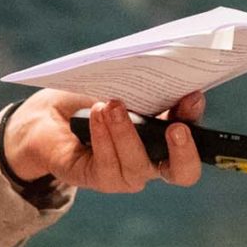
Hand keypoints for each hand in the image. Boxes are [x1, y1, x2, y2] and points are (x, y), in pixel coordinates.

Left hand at [4, 90, 206, 193]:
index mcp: (167, 137)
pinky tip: (97, 116)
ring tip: (112, 105)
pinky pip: (107, 165)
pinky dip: (103, 138)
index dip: (196, 120)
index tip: (192, 96)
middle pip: (183, 172)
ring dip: (126, 133)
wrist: (50, 116)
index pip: (195, 138)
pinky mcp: (99, 179)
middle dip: (183, 152)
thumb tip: (165, 67)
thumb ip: (146, 85)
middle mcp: (153, 161)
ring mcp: (127, 174)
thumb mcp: (122, 87)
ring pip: (138, 166)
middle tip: (176, 128)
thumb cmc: (93, 97)